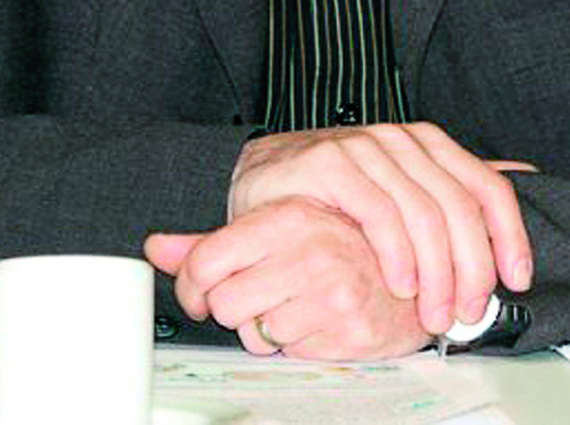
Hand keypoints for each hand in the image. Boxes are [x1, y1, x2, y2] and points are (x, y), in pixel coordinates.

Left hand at [146, 198, 431, 359]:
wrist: (414, 267)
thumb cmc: (340, 244)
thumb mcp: (275, 228)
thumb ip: (211, 242)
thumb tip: (155, 246)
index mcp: (289, 215)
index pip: (205, 262)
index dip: (194, 286)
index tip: (204, 290)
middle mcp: (311, 248)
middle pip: (224, 304)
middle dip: (236, 308)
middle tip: (262, 294)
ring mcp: (334, 290)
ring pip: (255, 334)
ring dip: (269, 328)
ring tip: (298, 304)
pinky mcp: (352, 329)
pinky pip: (291, 354)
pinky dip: (299, 344)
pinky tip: (320, 321)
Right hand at [227, 122, 534, 337]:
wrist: (263, 179)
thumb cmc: (336, 195)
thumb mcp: (401, 190)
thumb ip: (454, 187)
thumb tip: (525, 175)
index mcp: (427, 144)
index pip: (486, 186)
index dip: (509, 235)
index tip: (517, 280)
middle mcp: (401, 139)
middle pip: (459, 206)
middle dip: (472, 269)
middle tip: (467, 314)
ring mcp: (365, 146)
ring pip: (423, 212)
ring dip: (436, 274)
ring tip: (434, 314)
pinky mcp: (330, 162)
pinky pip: (378, 211)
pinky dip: (397, 254)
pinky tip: (400, 283)